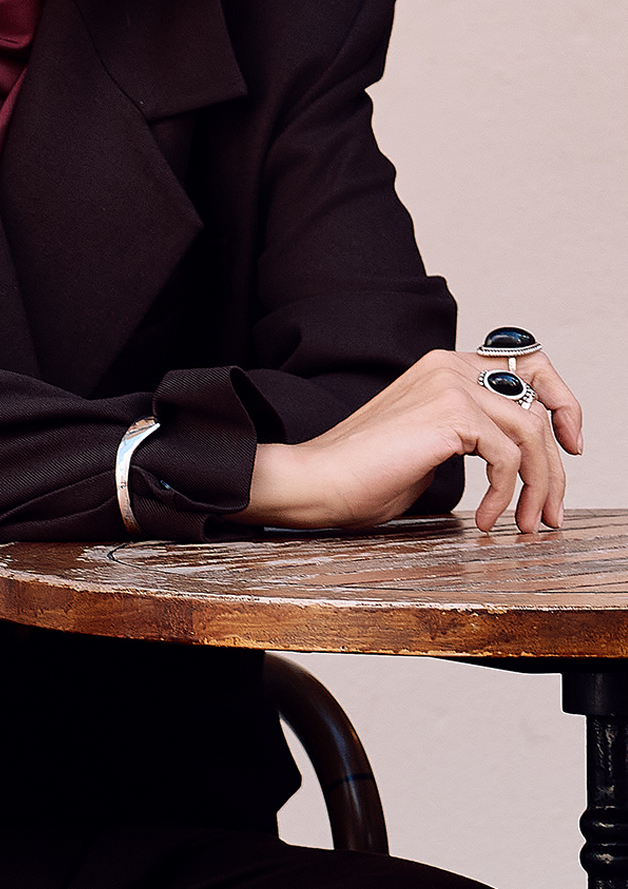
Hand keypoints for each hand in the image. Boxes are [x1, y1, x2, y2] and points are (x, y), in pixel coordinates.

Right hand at [246, 347, 582, 535]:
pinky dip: (505, 495)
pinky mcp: (450, 413)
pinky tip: (486, 519)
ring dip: (538, 486)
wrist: (319, 482)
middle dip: (557, 459)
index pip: (527, 365)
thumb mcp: (430, 446)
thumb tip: (517, 456)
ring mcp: (450, 384)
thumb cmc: (363, 474)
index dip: (561, 402)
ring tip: (526, 523)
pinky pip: (507, 456)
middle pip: (539, 399)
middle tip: (551, 508)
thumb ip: (471, 435)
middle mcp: (450, 366)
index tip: (569, 447)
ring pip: (531, 432)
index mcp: (444, 367)